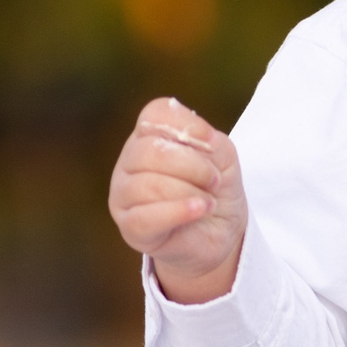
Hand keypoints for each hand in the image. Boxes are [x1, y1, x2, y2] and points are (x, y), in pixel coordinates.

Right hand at [107, 97, 246, 303]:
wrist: (219, 231)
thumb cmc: (214, 188)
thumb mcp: (222, 156)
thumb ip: (209, 140)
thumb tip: (197, 138)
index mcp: (148, 136)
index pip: (155, 114)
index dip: (188, 126)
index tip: (212, 144)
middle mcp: (128, 162)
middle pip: (151, 151)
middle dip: (194, 166)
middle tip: (214, 181)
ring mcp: (124, 195)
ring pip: (149, 185)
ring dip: (191, 193)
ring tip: (208, 202)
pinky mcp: (130, 227)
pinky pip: (145, 218)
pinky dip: (178, 212)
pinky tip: (200, 210)